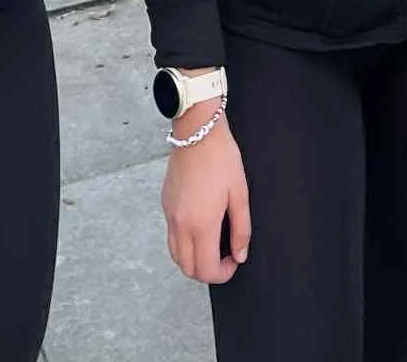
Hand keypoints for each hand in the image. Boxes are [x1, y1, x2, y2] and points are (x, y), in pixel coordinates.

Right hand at [162, 113, 250, 283]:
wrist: (197, 131)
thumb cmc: (221, 158)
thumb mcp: (239, 193)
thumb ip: (241, 229)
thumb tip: (240, 255)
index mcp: (201, 224)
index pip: (206, 270)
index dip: (222, 274)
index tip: (234, 261)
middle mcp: (180, 224)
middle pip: (187, 269)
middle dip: (207, 272)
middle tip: (224, 257)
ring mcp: (169, 215)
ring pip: (175, 255)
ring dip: (192, 260)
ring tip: (211, 244)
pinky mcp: (165, 204)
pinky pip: (171, 236)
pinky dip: (183, 243)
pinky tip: (199, 227)